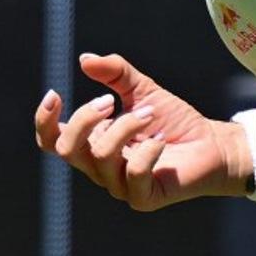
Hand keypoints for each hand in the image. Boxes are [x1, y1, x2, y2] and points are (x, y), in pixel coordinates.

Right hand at [34, 52, 252, 210]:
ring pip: (102, 157)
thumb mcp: (142, 89)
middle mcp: (100, 167)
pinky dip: (148, 150)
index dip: (44, 122)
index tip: (55, 93)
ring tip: (151, 113)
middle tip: (109, 101)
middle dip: (85, 119)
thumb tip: (84, 59)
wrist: (211, 143)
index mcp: (93, 142)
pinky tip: (162, 139)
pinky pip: (133, 173)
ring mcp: (120, 185)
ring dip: (127, 126)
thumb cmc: (172, 119)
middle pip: (68, 149)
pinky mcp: (143, 197)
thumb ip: (115, 72)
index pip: (53, 142)